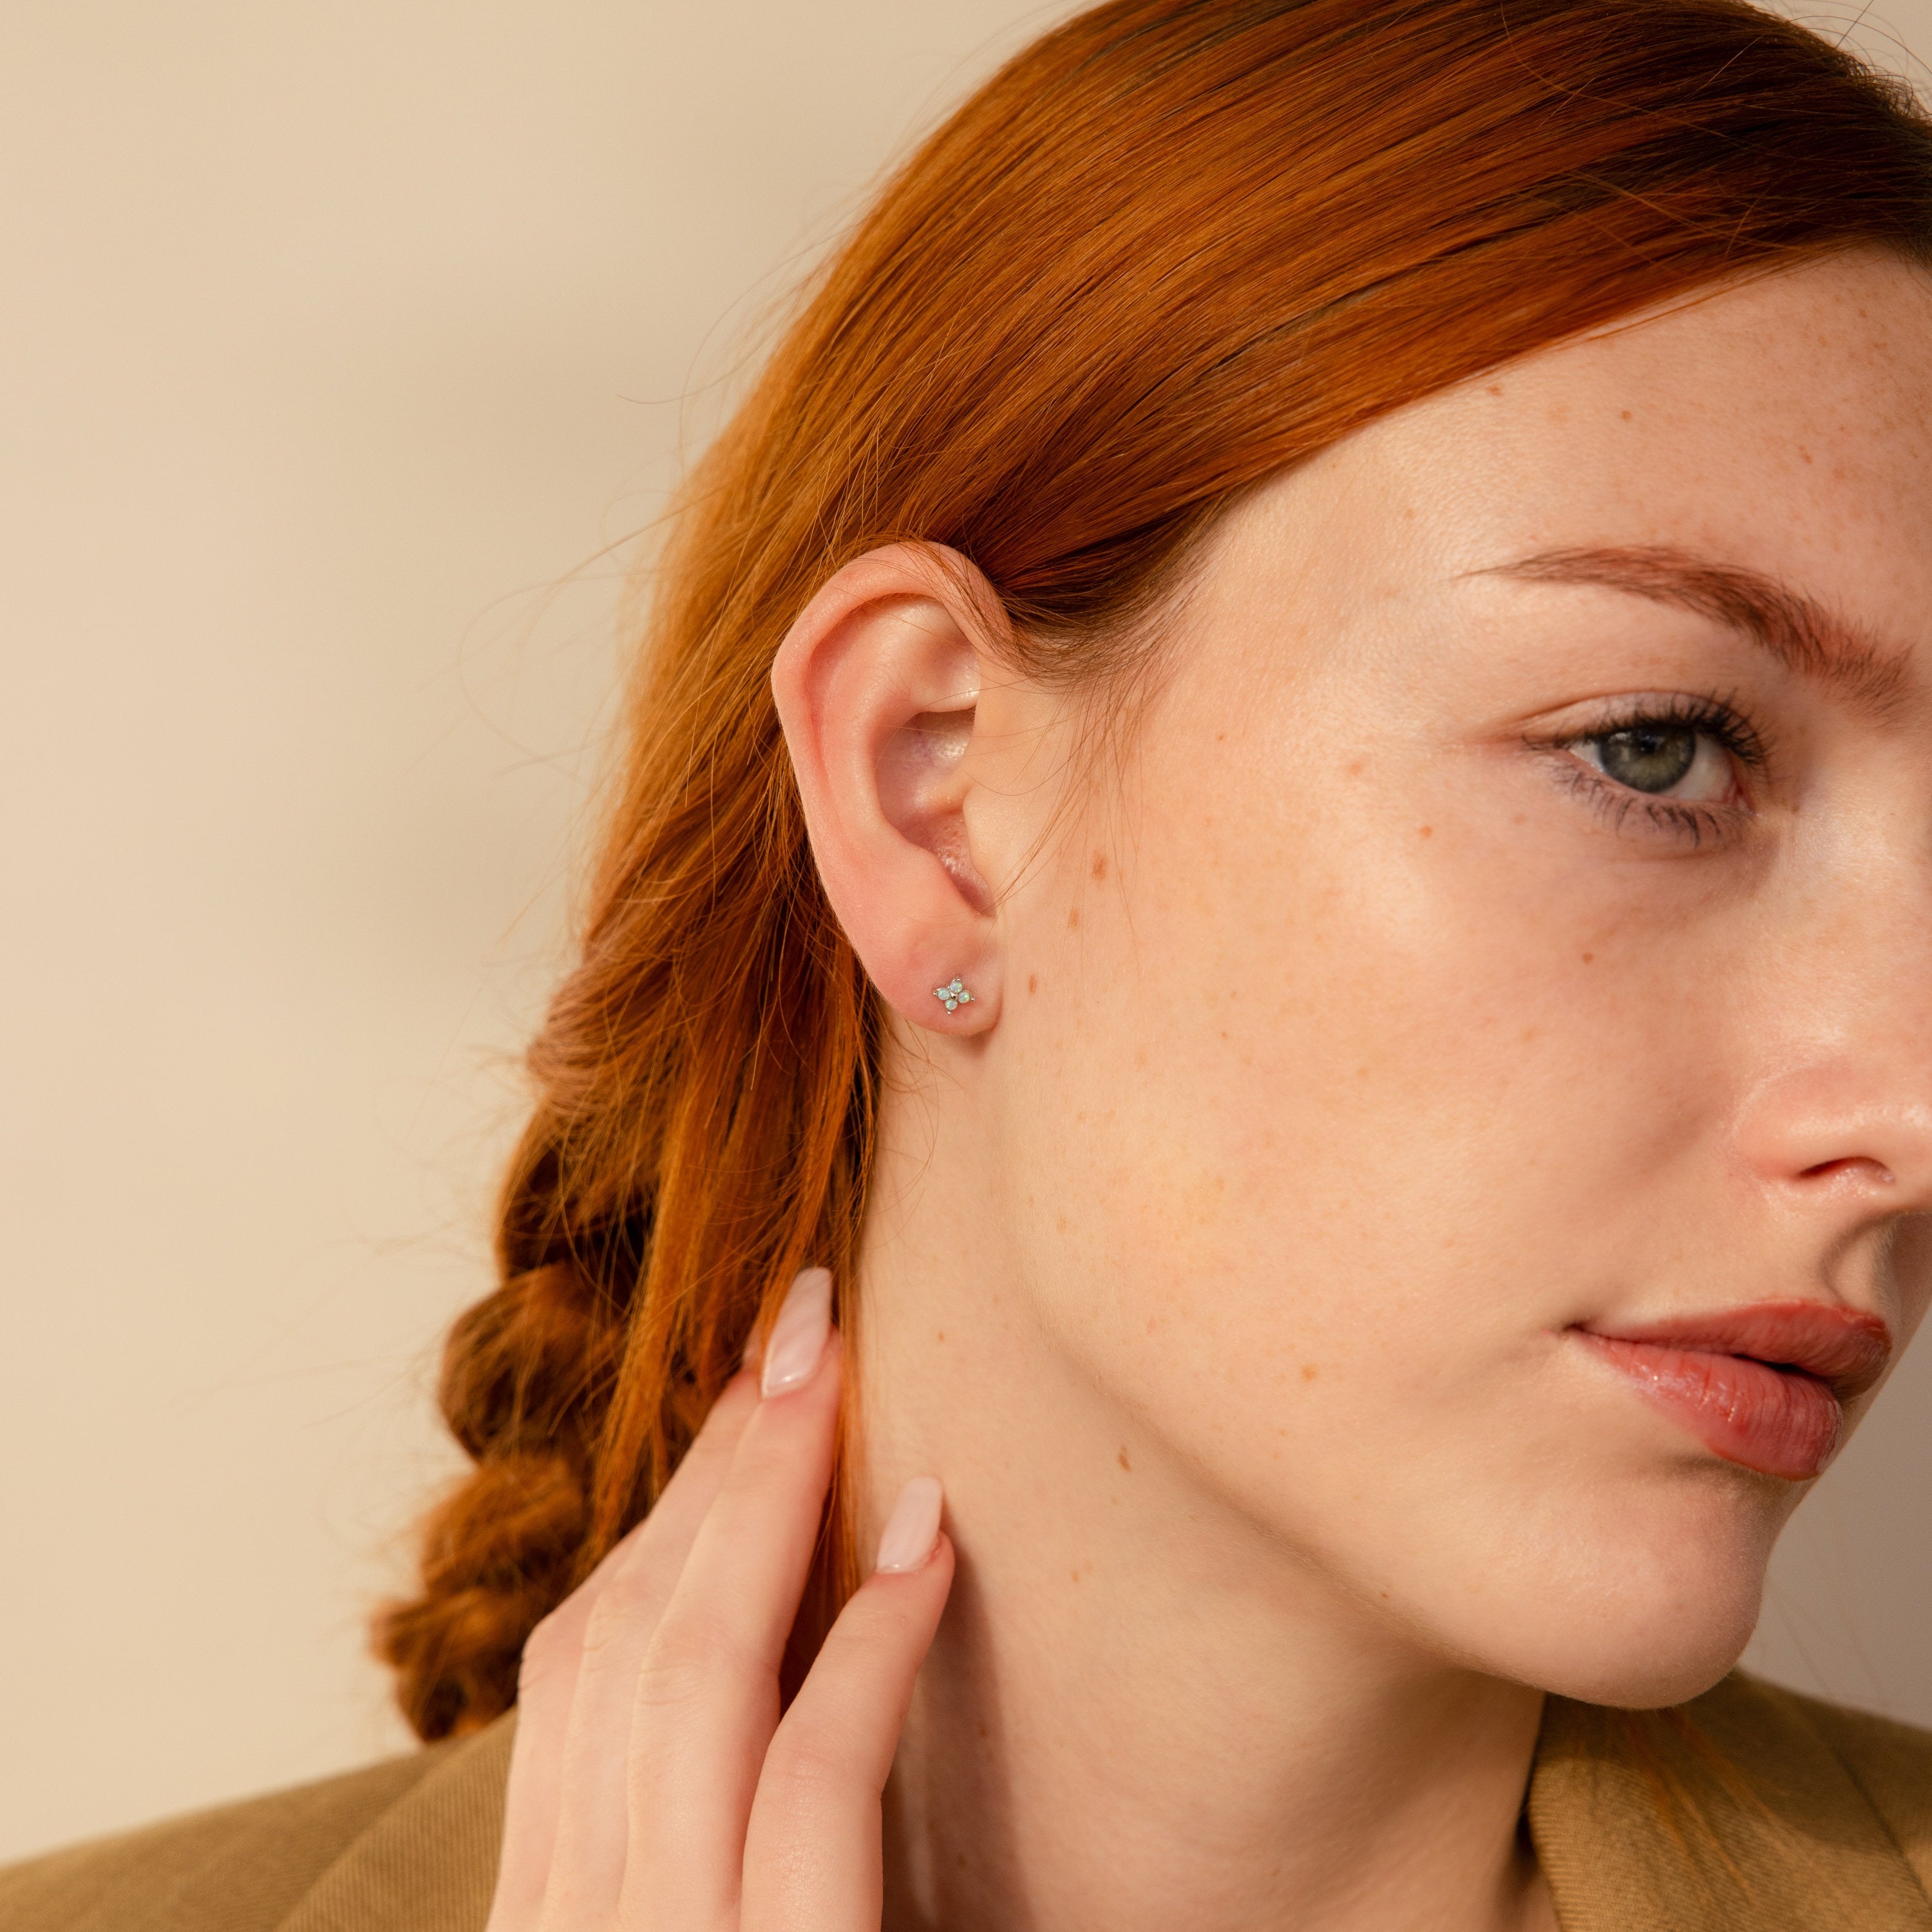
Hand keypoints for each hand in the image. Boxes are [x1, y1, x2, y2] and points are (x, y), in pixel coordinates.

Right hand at [485, 1266, 954, 1930]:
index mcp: (549, 1913)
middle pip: (628, 1638)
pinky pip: (813, 1783)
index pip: (579, 1673)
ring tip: (842, 1376)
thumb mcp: (695, 1925)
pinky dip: (868, 1648)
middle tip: (801, 1330)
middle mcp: (576, 1924)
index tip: (742, 1403)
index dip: (662, 1516)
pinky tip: (926, 1542)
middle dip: (716, 1465)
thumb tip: (757, 1660)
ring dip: (774, 1497)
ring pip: (698, 1674)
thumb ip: (688, 1838)